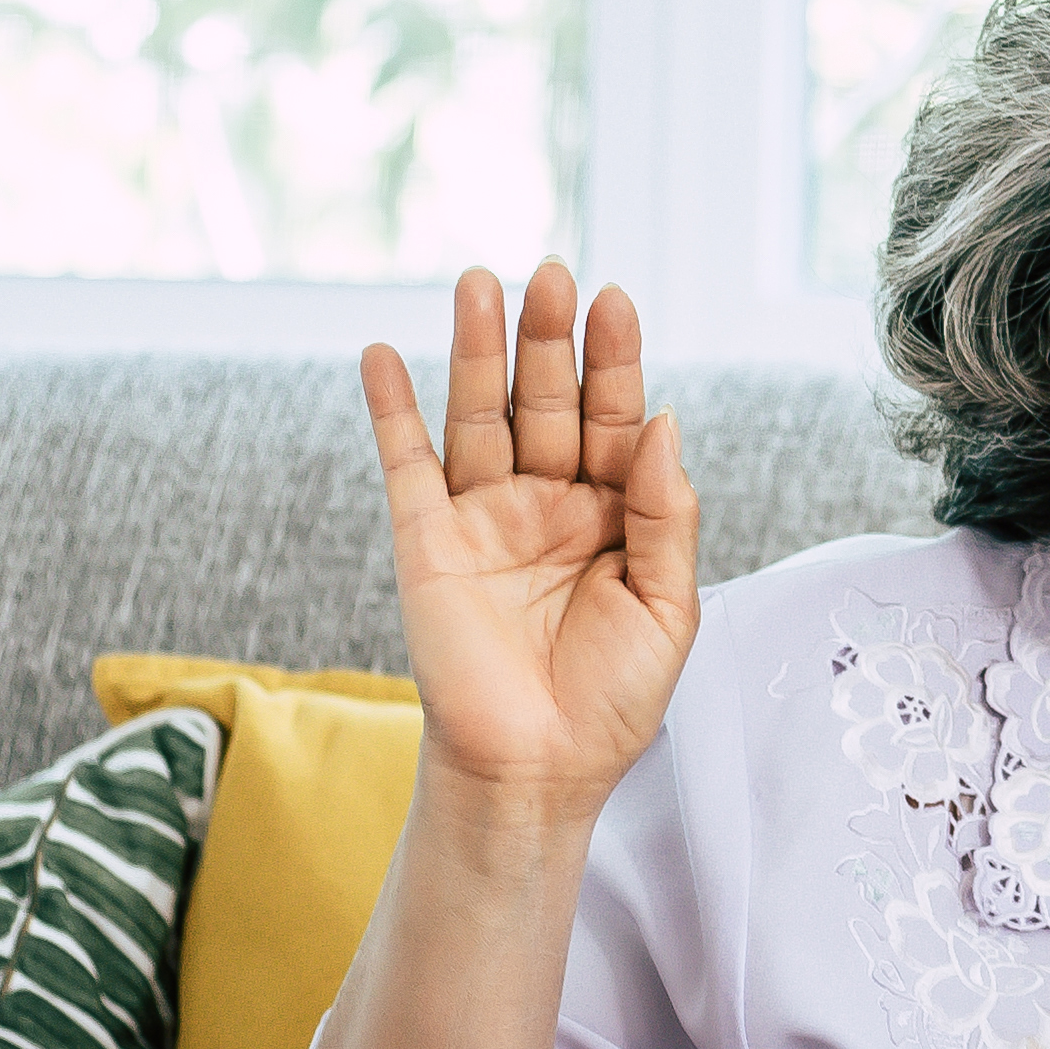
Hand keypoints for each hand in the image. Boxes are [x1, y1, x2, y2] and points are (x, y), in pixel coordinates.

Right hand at [360, 259, 703, 809]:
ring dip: (473, 350)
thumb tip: (663, 416)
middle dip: (547, 338)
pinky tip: (380, 355)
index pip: (614, 416)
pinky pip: (406, 464)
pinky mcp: (425, 543)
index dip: (615, 359)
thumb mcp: (669, 605)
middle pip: (546, 399)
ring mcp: (483, 517)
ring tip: (476, 283)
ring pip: (478, 415)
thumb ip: (666, 511)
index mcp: (613, 511)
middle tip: (549, 275)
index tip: (615, 299)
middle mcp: (546, 501)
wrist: (537, 774)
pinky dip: (391, 409)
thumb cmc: (611, 701)